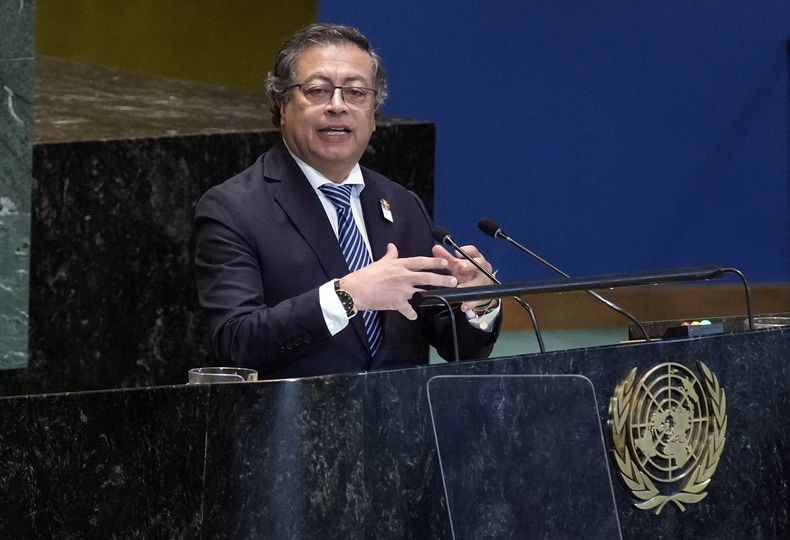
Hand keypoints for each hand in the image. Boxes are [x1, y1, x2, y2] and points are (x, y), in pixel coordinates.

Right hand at [341, 243, 457, 319]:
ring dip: (434, 295)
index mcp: (399, 265)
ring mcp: (401, 290)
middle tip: (454, 280)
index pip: (420, 261)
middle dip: (442, 278)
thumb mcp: (380, 262)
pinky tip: (414, 316)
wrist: (356, 289)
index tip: (446, 261)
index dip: (434, 261)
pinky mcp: (397, 302)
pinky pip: (408, 310)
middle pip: (426, 277)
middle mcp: (403, 276)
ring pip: (421, 292)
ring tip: (445, 296)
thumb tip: (393, 246)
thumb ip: (390, 255)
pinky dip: (411, 314)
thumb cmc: (367, 275)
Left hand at [432, 244, 496, 312]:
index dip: (466, 251)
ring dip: (469, 285)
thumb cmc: (468, 273)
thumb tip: (435, 248)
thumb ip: (447, 257)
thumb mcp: (457, 265)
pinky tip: (463, 305)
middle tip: (459, 267)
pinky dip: (470, 303)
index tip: (456, 252)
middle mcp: (482, 268)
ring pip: (478, 282)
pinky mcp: (482, 295)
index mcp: (476, 259)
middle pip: (479, 264)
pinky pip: (476, 299)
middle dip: (469, 265)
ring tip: (460, 287)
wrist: (479, 288)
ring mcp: (483, 281)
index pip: (473, 251)